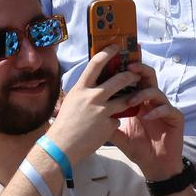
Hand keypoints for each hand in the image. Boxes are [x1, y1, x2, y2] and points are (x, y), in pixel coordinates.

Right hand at [44, 45, 139, 166]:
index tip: (116, 46)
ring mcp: (103, 111)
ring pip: (126, 99)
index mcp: (81, 88)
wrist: (60, 148)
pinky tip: (107, 126)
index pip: (96, 64)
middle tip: (135, 74)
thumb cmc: (65, 123)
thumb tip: (96, 79)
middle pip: (120, 80)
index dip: (108, 52)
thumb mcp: (72, 100)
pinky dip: (114, 121)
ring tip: (135, 96)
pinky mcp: (109, 125)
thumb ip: (86, 90)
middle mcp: (93, 97)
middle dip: (131, 76)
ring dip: (132, 97)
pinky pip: (118, 119)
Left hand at [108, 63, 184, 181]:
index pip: (134, 80)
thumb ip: (108, 122)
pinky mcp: (175, 117)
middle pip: (148, 78)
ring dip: (144, 93)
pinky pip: (167, 109)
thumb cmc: (139, 149)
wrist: (156, 166)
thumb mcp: (119, 136)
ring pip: (157, 91)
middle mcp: (152, 101)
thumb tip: (89, 113)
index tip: (115, 60)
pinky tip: (147, 117)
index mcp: (140, 101)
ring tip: (132, 100)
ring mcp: (164, 108)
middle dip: (139, 70)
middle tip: (129, 67)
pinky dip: (156, 111)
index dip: (126, 70)